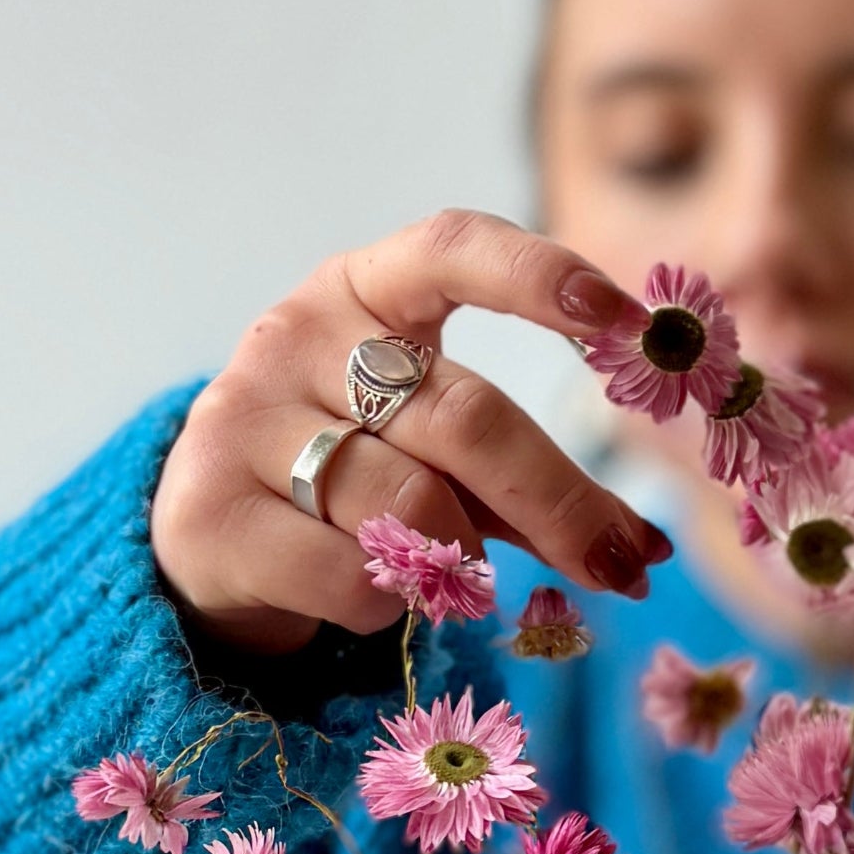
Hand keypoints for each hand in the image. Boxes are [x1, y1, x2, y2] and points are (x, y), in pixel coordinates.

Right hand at [151, 209, 670, 654]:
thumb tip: (644, 549)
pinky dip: (391, 604)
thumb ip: (530, 484)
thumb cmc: (352, 473)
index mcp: (364, 289)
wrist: (209, 535)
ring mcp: (244, 419)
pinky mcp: (212, 513)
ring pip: (413, 507)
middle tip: (623, 564)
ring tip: (449, 575)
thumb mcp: (434, 450)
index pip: (452, 250)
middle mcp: (299, 336)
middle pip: (467, 418)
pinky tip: (371, 593)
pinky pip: (352, 576)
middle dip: (560, 502)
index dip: (538, 275)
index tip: (624, 315)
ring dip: (461, 562)